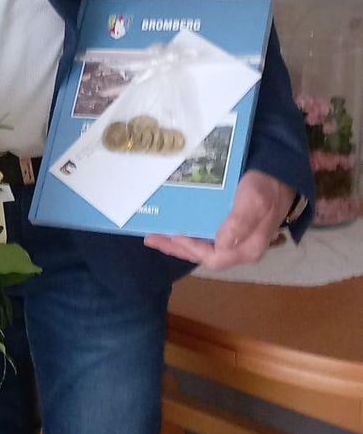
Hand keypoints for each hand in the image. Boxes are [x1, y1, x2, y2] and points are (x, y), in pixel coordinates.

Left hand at [145, 170, 293, 270]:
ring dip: (179, 242)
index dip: (192, 249)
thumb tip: (222, 245)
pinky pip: (206, 237)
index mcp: (248, 248)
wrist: (281, 175)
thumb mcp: (254, 202)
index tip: (173, 235)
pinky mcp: (231, 229)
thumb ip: (239, 223)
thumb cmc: (267, 188)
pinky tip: (175, 225)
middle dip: (176, 248)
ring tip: (155, 234)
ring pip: (202, 247)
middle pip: (204, 256)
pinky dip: (189, 233)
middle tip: (151, 238)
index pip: (214, 258)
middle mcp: (241, 248)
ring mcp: (236, 239)